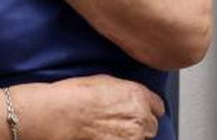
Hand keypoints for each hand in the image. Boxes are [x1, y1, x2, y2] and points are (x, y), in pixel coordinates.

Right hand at [48, 75, 165, 139]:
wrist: (59, 114)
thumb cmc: (73, 95)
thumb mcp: (103, 81)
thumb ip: (124, 91)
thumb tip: (130, 97)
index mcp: (137, 95)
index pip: (157, 106)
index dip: (144, 109)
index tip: (135, 112)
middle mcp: (140, 115)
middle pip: (150, 125)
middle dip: (137, 125)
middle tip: (117, 123)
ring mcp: (134, 136)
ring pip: (140, 139)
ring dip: (128, 136)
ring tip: (107, 132)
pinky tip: (104, 136)